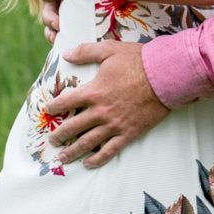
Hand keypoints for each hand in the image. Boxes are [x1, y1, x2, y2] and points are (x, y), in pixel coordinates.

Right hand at [38, 0, 62, 42]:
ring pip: (49, 24)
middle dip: (50, 16)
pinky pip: (56, 34)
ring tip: (57, 35)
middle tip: (58, 22)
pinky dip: (56, 39)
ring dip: (51, 30)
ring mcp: (59, 12)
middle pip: (46, 9)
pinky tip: (59, 43)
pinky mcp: (66, 23)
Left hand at [49, 41, 166, 167]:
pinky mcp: (128, 133)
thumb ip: (85, 52)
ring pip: (88, 143)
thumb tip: (66, 54)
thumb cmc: (138, 61)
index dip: (53, 107)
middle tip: (52, 140)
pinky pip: (110, 150)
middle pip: (73, 127)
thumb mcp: (109, 50)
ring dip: (73, 151)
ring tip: (63, 157)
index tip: (48, 110)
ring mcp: (114, 125)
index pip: (65, 102)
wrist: (165, 76)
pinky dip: (98, 159)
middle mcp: (100, 111)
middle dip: (59, 135)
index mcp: (93, 91)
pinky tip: (88, 164)